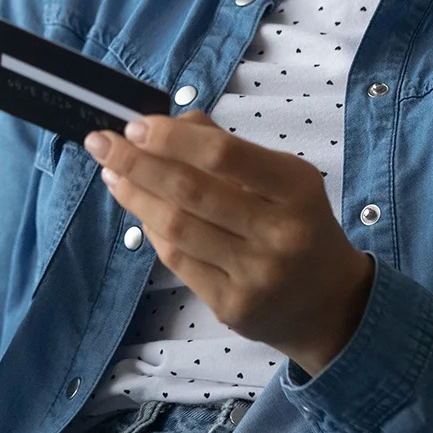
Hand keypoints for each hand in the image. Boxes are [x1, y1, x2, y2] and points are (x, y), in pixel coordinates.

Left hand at [85, 110, 374, 377]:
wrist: (330, 305)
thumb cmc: (298, 225)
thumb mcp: (283, 178)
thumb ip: (227, 148)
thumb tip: (166, 125)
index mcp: (295, 187)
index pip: (223, 154)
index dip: (171, 138)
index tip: (134, 126)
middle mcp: (279, 232)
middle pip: (190, 190)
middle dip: (136, 163)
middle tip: (102, 143)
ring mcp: (256, 274)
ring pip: (177, 228)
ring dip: (136, 197)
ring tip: (113, 176)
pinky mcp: (233, 307)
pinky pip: (179, 262)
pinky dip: (154, 232)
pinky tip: (142, 213)